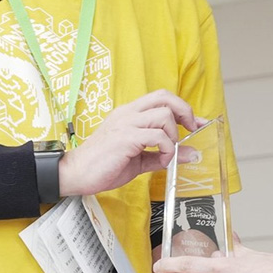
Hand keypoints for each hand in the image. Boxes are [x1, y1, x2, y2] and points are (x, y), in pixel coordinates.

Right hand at [58, 90, 205, 195]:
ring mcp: (126, 124)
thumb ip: (163, 155)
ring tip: (167, 154)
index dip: (182, 107)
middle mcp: (128, 114)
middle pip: (164, 97)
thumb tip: (191, 154)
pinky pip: (157, 137)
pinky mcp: (125, 138)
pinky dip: (166, 149)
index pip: (161, 97)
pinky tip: (162, 161)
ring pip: (163, 116)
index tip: (196, 122)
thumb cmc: (103, 165)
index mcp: (129, 114)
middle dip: (185, 112)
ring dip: (173, 137)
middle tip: (190, 131)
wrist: (75, 174)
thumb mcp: (139, 160)